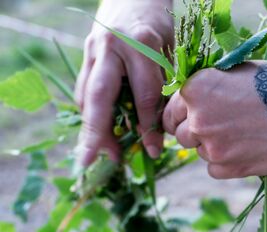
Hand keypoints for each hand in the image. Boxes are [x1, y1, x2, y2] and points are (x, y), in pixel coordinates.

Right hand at [75, 0, 172, 165]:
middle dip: (96, 132)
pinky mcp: (86, 53)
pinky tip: (100, 129)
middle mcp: (111, 47)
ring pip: (86, 94)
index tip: (152, 150)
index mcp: (140, 45)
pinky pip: (84, 88)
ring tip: (101, 152)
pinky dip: (91, 112)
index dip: (148, 126)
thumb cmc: (161, 25)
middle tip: (92, 160)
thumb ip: (164, 87)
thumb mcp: (171, 53)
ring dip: (91, 126)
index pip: (143, 95)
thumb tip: (159, 131)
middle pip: (100, 96)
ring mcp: (93, 49)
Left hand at [162, 62, 266, 178]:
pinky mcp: (229, 169)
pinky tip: (247, 150)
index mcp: (196, 89)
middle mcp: (198, 119)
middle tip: (221, 127)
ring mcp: (212, 147)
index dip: (184, 112)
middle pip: (181, 133)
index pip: (171, 108)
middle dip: (195, 131)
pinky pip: (214, 169)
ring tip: (240, 136)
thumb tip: (196, 96)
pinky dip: (226, 163)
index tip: (195, 115)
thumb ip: (211, 85)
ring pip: (198, 152)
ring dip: (212, 146)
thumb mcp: (239, 72)